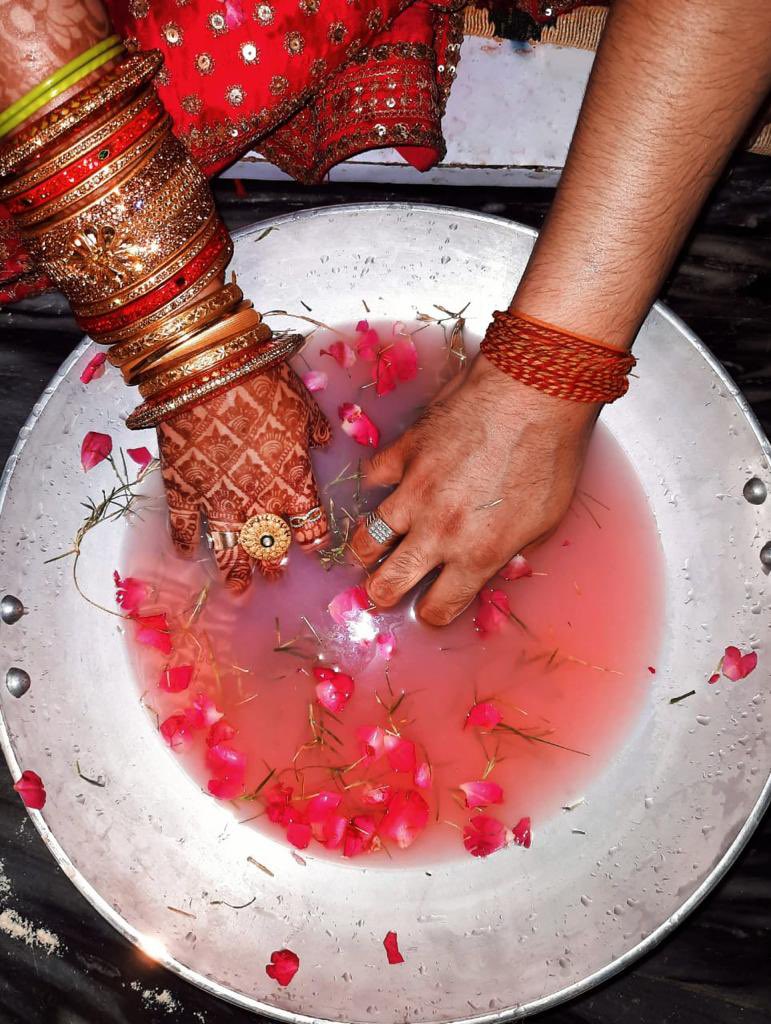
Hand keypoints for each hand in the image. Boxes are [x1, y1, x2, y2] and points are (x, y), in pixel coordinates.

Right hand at [157, 361, 330, 590]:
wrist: (207, 372)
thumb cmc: (263, 384)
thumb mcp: (303, 406)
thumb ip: (314, 432)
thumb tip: (321, 442)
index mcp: (293, 484)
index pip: (310, 526)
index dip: (311, 541)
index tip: (311, 550)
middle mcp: (257, 503)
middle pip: (270, 546)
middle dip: (273, 565)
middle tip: (274, 578)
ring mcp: (216, 502)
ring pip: (228, 549)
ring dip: (234, 571)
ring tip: (238, 589)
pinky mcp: (182, 492)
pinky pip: (182, 527)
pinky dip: (183, 543)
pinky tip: (186, 554)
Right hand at [350, 355, 599, 624]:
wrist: (534, 394)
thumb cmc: (551, 455)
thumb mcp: (547, 520)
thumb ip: (512, 550)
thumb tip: (493, 563)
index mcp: (477, 556)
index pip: (437, 608)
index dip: (433, 612)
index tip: (433, 605)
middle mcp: (438, 532)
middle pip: (388, 583)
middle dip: (383, 593)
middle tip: (384, 588)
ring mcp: (414, 492)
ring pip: (366, 539)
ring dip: (366, 550)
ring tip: (369, 550)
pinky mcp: (402, 453)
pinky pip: (373, 478)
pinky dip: (376, 484)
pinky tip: (385, 485)